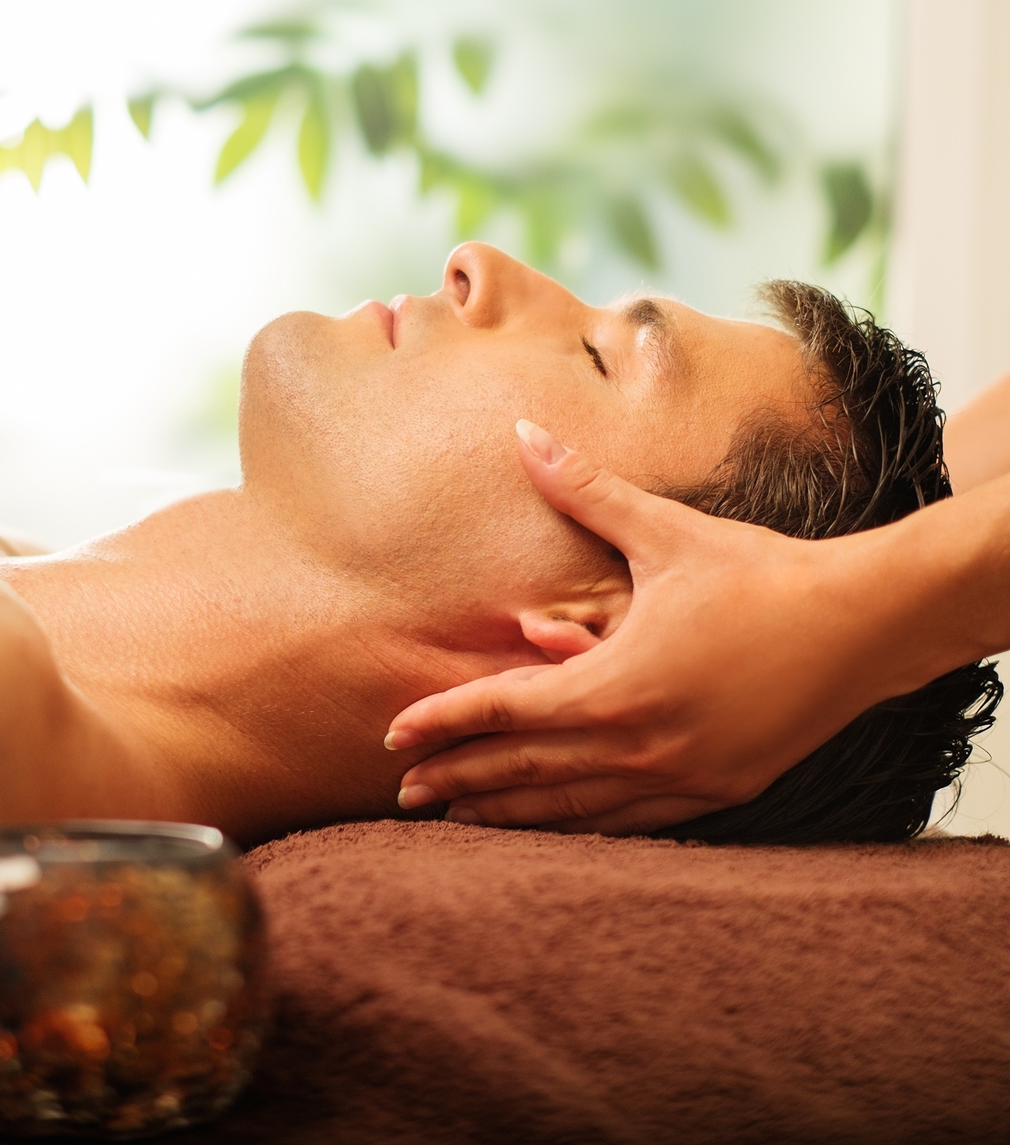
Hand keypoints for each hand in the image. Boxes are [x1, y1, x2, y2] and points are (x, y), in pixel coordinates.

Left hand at [389, 420, 899, 833]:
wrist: (866, 623)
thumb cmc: (761, 572)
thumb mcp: (666, 531)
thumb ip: (586, 491)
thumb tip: (526, 434)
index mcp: (617, 684)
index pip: (507, 709)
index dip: (446, 722)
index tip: (394, 736)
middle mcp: (641, 743)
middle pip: (527, 771)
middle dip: (461, 781)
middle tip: (403, 794)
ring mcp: (681, 776)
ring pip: (575, 808)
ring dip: (510, 814)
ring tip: (459, 818)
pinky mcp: (718, 792)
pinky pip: (631, 819)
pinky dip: (581, 823)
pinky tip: (554, 827)